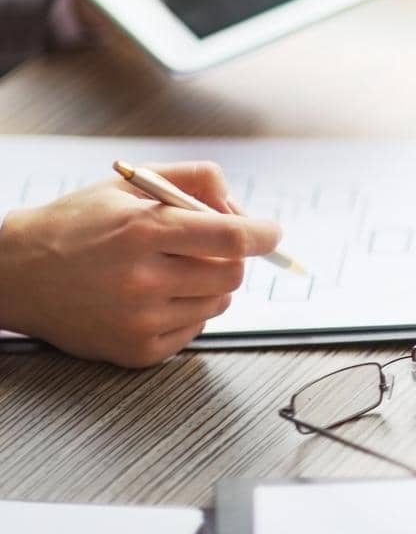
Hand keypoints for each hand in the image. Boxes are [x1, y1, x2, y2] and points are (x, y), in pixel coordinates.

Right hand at [0, 162, 281, 366]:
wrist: (15, 275)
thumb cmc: (75, 225)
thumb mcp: (127, 185)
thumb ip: (192, 181)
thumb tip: (242, 208)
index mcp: (141, 231)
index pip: (231, 237)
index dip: (263, 235)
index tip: (272, 233)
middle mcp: (141, 280)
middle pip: (233, 273)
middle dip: (231, 257)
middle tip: (207, 248)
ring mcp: (139, 321)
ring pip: (218, 302)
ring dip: (209, 284)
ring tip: (170, 270)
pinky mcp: (137, 351)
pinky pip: (195, 329)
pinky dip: (187, 311)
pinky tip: (153, 297)